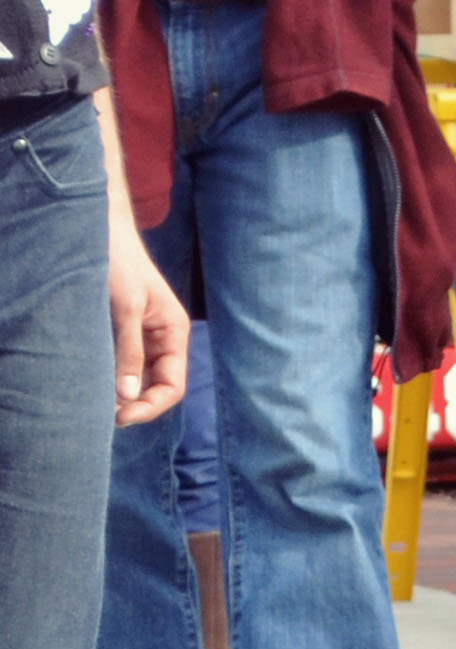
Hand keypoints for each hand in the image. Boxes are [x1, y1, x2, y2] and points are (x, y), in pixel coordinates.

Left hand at [109, 219, 184, 426]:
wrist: (98, 231)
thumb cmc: (118, 262)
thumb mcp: (126, 308)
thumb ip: (129, 351)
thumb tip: (127, 395)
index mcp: (173, 333)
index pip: (172, 385)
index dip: (150, 406)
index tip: (121, 416)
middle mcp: (159, 339)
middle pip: (153, 387)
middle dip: (132, 404)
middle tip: (102, 415)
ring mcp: (138, 336)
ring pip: (133, 378)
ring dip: (117, 392)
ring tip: (92, 400)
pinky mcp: (117, 331)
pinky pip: (117, 363)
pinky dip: (106, 377)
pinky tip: (89, 381)